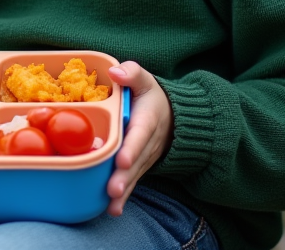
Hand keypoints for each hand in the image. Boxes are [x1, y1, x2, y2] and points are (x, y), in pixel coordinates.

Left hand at [105, 60, 173, 216]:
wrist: (173, 117)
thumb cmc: (150, 96)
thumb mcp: (145, 80)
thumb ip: (132, 73)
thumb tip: (115, 73)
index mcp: (148, 119)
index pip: (141, 133)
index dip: (132, 147)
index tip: (122, 159)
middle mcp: (148, 142)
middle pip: (136, 161)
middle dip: (125, 176)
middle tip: (112, 189)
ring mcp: (145, 157)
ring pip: (134, 175)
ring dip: (124, 190)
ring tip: (112, 202)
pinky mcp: (139, 166)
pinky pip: (132, 182)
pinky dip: (124, 197)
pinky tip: (113, 210)